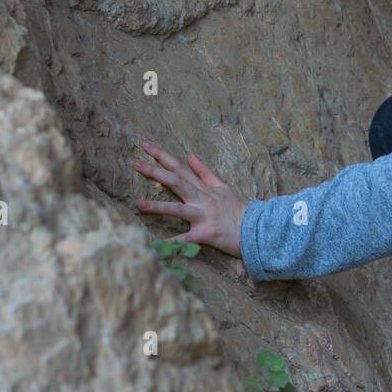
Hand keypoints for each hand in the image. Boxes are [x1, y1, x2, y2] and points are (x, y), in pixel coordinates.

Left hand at [133, 141, 247, 258]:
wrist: (255, 229)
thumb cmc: (236, 209)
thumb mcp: (222, 187)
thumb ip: (204, 172)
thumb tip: (190, 155)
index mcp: (203, 188)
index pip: (180, 168)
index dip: (162, 156)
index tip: (145, 146)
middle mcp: (202, 199)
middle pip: (176, 182)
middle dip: (155, 172)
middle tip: (135, 164)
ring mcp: (203, 216)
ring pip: (178, 209)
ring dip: (157, 206)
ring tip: (138, 204)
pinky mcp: (206, 235)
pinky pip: (187, 239)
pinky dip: (173, 242)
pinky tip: (158, 245)